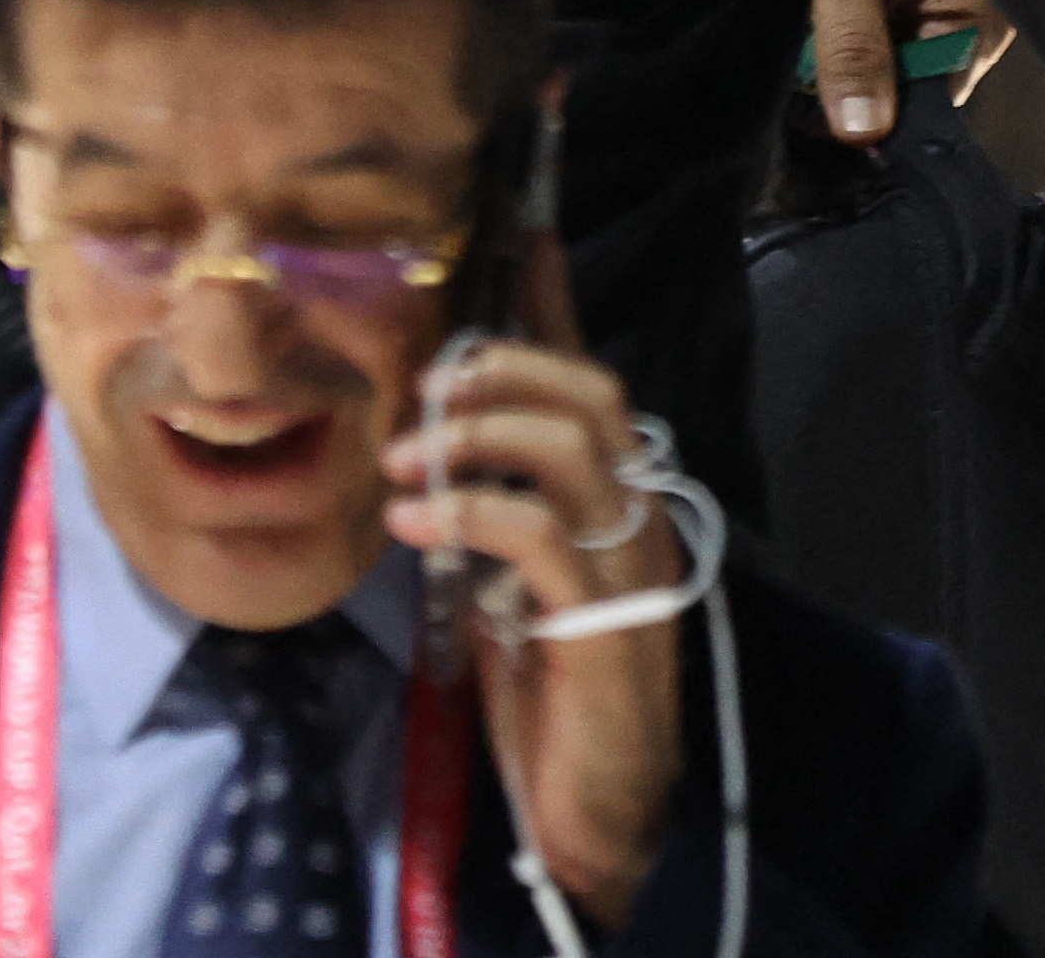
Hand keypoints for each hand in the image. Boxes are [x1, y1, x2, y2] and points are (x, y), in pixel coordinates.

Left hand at [379, 224, 687, 926]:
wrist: (591, 821)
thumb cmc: (547, 699)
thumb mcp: (507, 581)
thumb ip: (490, 508)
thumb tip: (429, 439)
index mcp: (618, 499)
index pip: (587, 373)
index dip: (552, 297)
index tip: (519, 222)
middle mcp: (641, 517)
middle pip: (587, 389)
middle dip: (498, 368)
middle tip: (420, 391)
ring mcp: (633, 567)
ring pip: (569, 442)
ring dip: (473, 434)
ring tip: (402, 462)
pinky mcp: (608, 622)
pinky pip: (540, 532)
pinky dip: (467, 510)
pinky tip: (412, 521)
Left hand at [808, 0, 1011, 142]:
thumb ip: (854, 46)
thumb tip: (861, 134)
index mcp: (978, 20)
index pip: (930, 108)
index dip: (873, 124)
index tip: (815, 131)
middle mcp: (982, 15)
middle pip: (916, 84)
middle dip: (859, 87)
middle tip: (798, 82)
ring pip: (904, 52)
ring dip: (856, 52)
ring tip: (810, 40)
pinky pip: (903, 18)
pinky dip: (865, 20)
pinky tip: (831, 7)